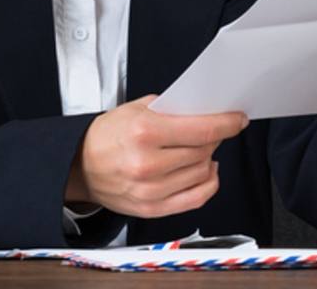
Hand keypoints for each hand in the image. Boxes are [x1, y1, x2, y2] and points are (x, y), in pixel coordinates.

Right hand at [64, 95, 247, 218]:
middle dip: (215, 138)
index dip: (227, 124)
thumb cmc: (107, 135)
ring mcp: (151, 190)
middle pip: (204, 151)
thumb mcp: (136, 109)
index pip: (202, 130)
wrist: (79, 165)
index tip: (238, 119)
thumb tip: (206, 111)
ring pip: (202, 173)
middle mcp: (149, 163)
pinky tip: (205, 170)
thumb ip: (171, 110)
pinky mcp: (152, 208)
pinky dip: (208, 183)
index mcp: (145, 133)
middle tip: (213, 130)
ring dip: (209, 158)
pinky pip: (196, 198)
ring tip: (203, 149)